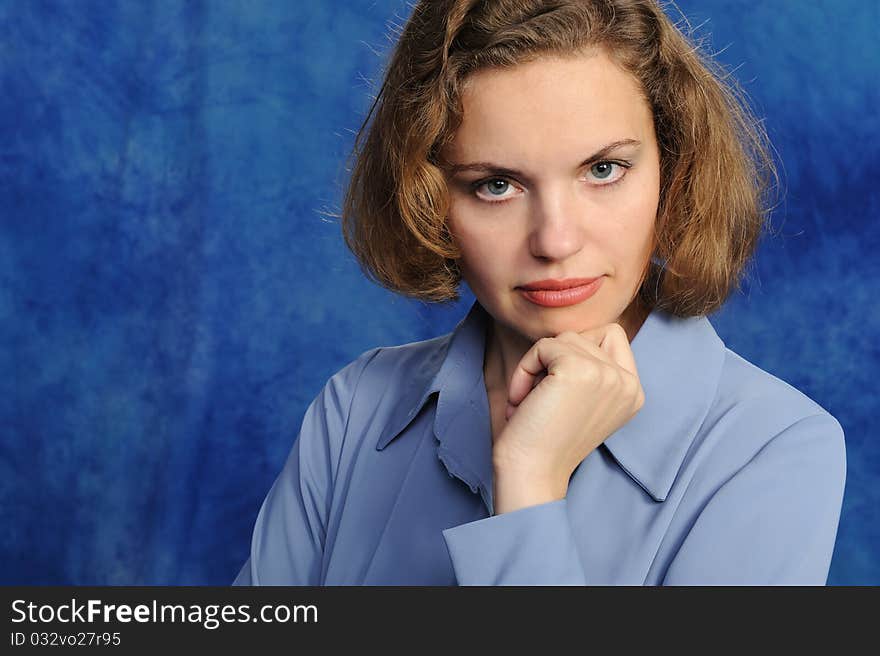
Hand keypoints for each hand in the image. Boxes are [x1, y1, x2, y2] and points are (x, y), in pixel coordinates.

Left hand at [492, 323, 644, 511]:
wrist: (531, 473)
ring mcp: (606, 374)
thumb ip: (591, 367)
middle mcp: (628, 382)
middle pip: (582, 336)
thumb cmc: (546, 440)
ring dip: (536, 367)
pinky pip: (542, 346)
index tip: (559, 392)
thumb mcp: (583, 400)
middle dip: (553, 362)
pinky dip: (524, 370)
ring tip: (531, 402)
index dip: (575, 352)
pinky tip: (522, 401)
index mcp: (634, 391)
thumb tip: (573, 334)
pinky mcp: (578, 369)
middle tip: (541, 400)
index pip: (610, 334)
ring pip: (562, 339)